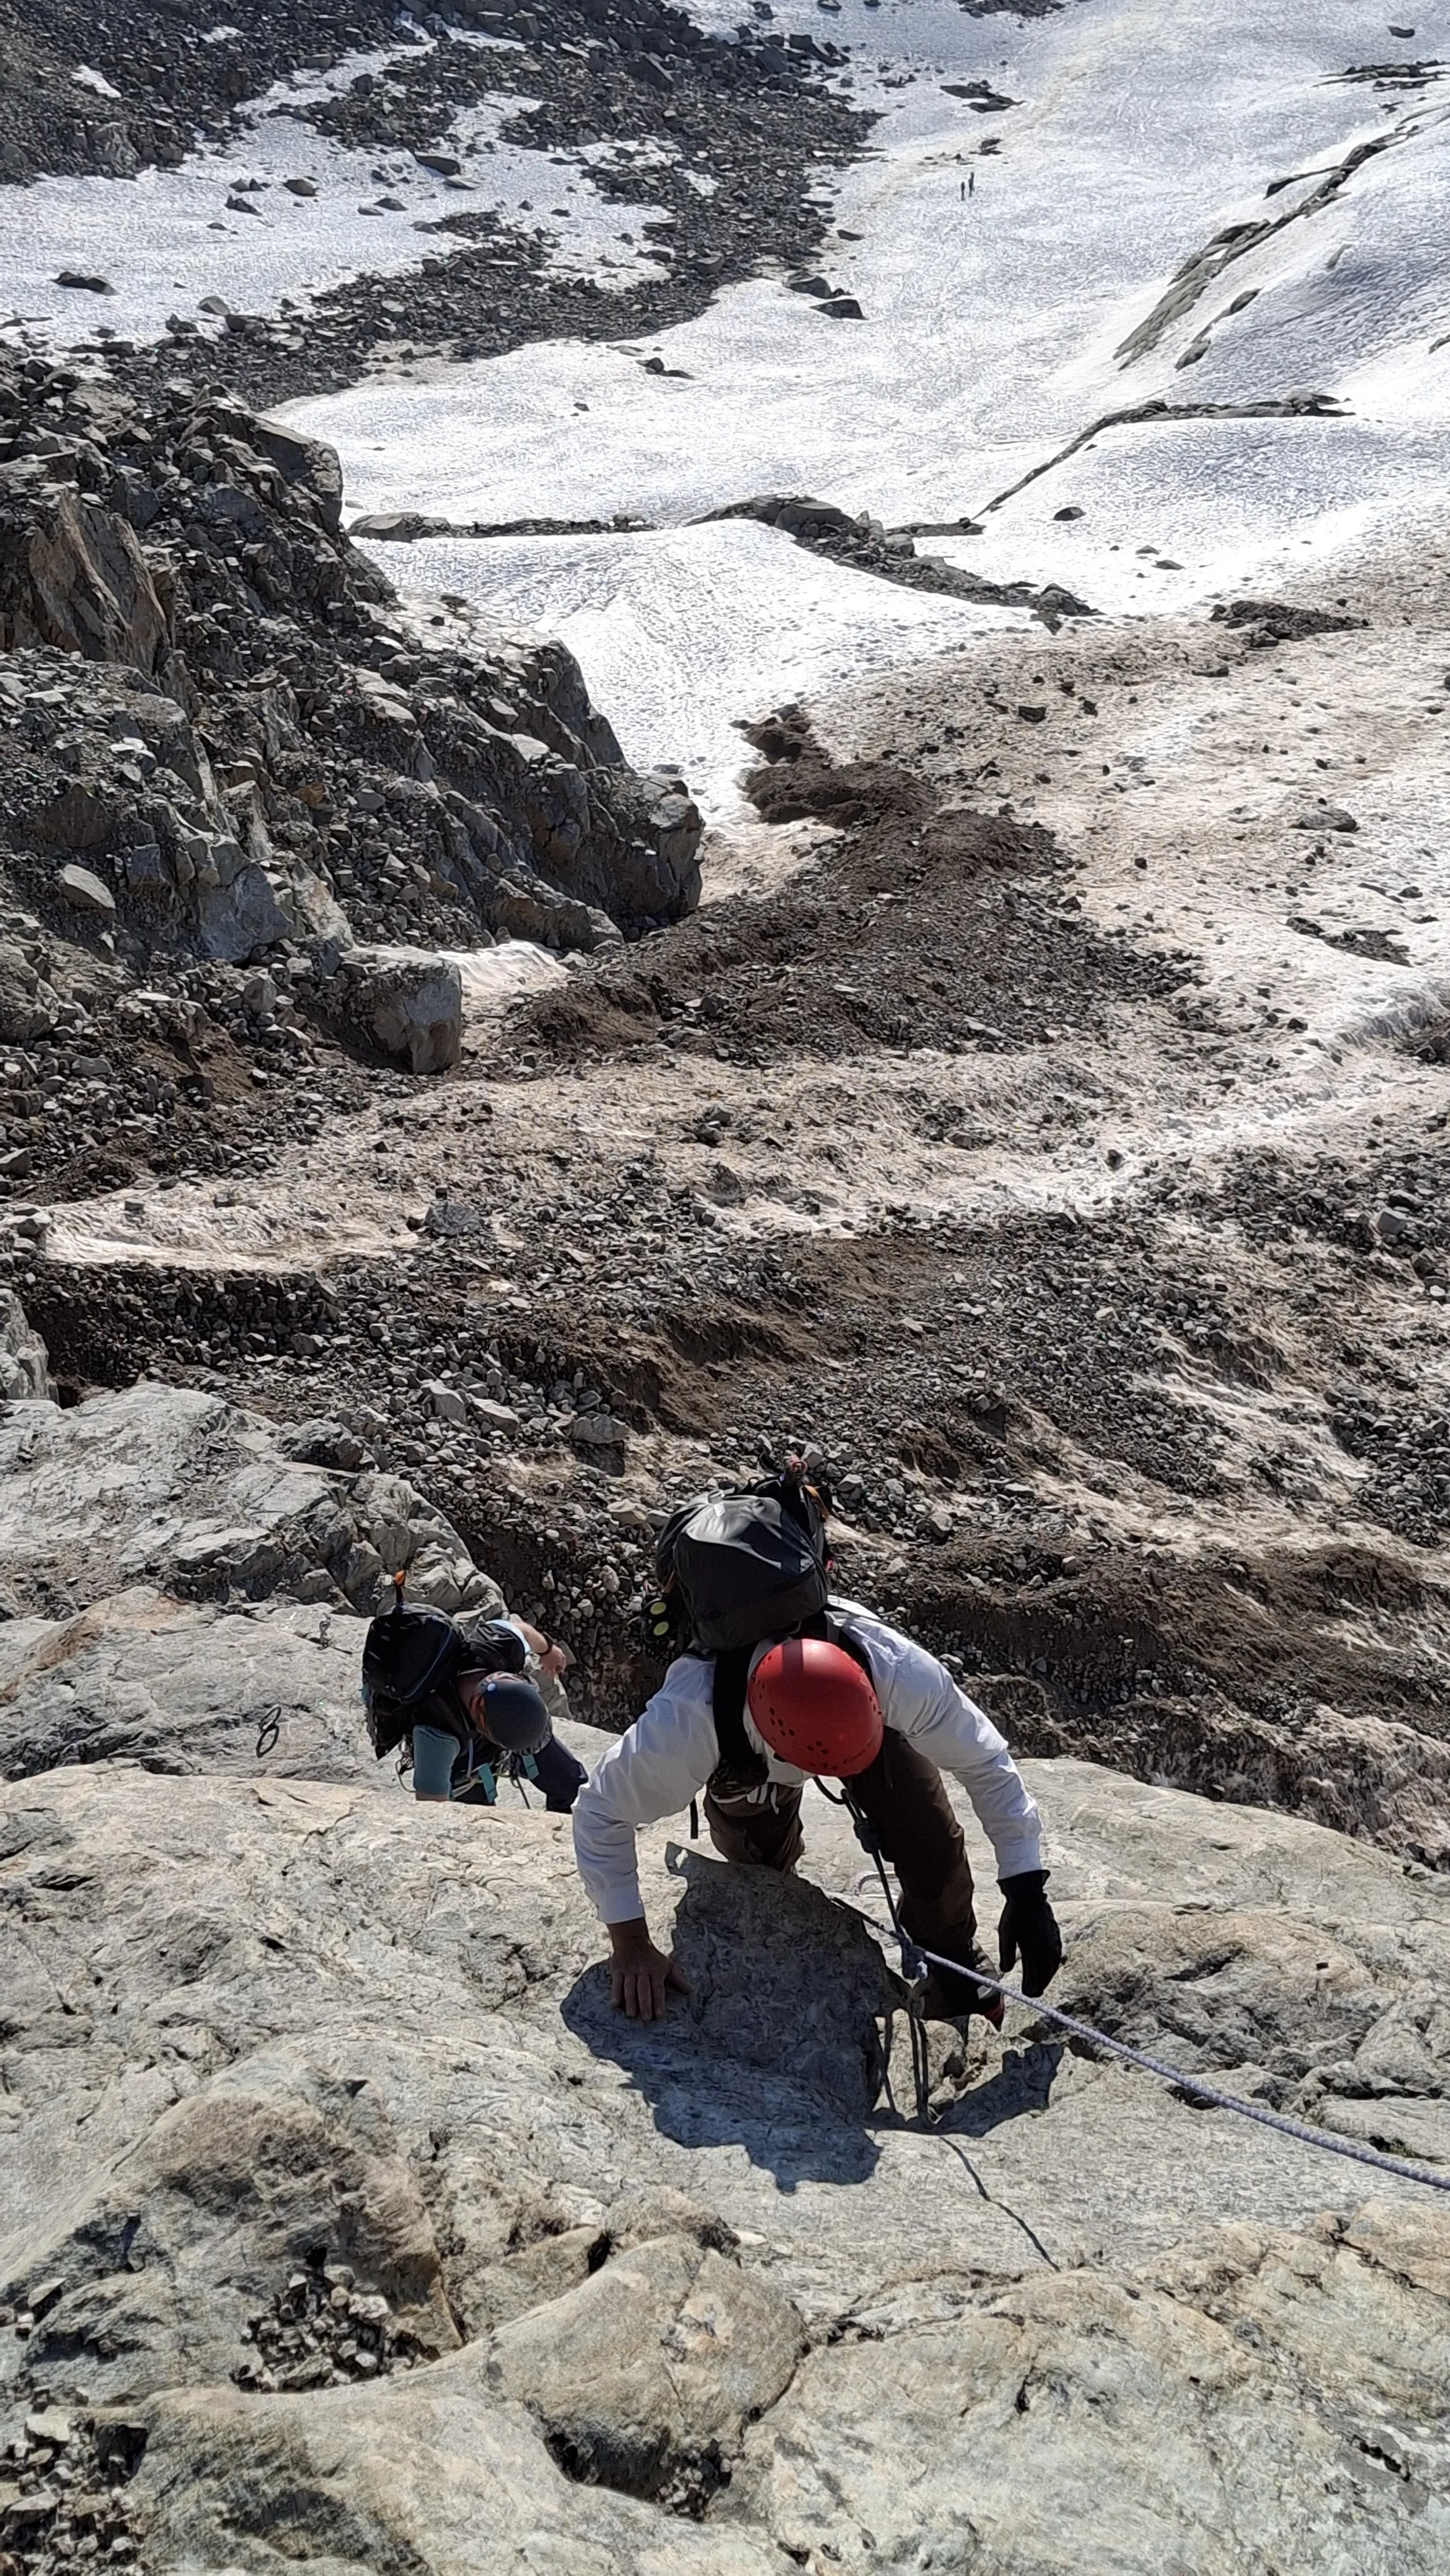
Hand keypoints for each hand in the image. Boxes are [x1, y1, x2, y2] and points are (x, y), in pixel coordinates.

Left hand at [539, 1642, 571, 1682]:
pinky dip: (545, 1658)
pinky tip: (541, 1661)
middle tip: (547, 1670)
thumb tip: (552, 1675)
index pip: (562, 1668)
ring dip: (547, 1663)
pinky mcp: (550, 1647)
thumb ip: (552, 1672)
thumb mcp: (550, 1668)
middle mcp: (561, 1653)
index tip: (553, 1674)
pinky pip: (548, 1655)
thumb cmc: (548, 1656)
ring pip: (552, 1659)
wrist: (543, 1647)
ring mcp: (556, 1650)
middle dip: (551, 1668)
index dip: (557, 1672)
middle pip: (556, 1663)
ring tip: (543, 1666)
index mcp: (563, 1659)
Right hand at [608, 1919, 691, 2021]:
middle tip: (646, 2018)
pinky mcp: (617, 1970)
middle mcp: (642, 1972)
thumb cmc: (653, 1957)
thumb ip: (679, 1980)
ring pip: (630, 1987)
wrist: (632, 1940)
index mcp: (655, 1971)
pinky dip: (615, 1993)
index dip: (659, 2001)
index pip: (658, 1988)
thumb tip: (692, 1992)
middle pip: (644, 1989)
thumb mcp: (667, 1965)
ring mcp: (629, 1971)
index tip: (660, 2014)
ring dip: (630, 2001)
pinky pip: (616, 1983)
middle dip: (645, 2004)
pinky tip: (615, 2004)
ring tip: (631, 2015)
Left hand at [998, 1871, 1062, 1997]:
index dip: (1031, 1987)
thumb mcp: (1006, 1935)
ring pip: (1053, 1964)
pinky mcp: (1055, 1933)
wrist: (1028, 1893)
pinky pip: (1056, 1954)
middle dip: (1040, 1984)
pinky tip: (1049, 1964)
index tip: (1027, 1994)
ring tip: (1042, 1982)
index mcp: (1035, 1951)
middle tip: (1034, 1992)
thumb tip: (1005, 1970)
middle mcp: (1047, 1949)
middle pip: (1046, 1973)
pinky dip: (1053, 1963)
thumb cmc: (1015, 1914)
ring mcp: (1053, 1941)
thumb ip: (1006, 1954)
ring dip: (1047, 1975)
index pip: (1035, 1976)